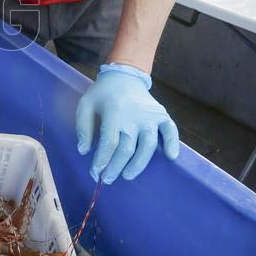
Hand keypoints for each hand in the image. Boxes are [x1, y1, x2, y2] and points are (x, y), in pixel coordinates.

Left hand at [75, 63, 178, 183]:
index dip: (101, 160)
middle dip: (116, 167)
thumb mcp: (85, 104)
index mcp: (114, 111)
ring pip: (148, 145)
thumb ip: (83, 127)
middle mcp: (134, 115)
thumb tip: (83, 150)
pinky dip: (172, 143)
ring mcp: (150, 116)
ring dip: (138, 164)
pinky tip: (170, 156)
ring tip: (128, 175)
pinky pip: (171, 130)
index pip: (109, 142)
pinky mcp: (162, 115)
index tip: (95, 173)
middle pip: (127, 148)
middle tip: (108, 179)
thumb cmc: (102, 94)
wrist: (125, 76)